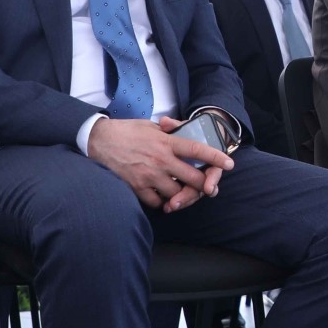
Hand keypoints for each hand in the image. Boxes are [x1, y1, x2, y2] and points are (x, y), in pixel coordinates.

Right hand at [87, 115, 231, 211]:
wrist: (98, 141)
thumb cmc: (126, 131)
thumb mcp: (150, 125)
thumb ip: (169, 131)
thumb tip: (185, 130)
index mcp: (166, 142)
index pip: (197, 149)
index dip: (215, 158)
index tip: (229, 164)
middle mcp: (160, 160)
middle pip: (192, 178)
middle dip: (203, 185)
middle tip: (207, 187)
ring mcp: (149, 175)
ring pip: (176, 193)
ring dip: (181, 194)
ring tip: (180, 191)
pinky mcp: (137, 187)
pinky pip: (157, 202)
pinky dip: (162, 201)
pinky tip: (161, 195)